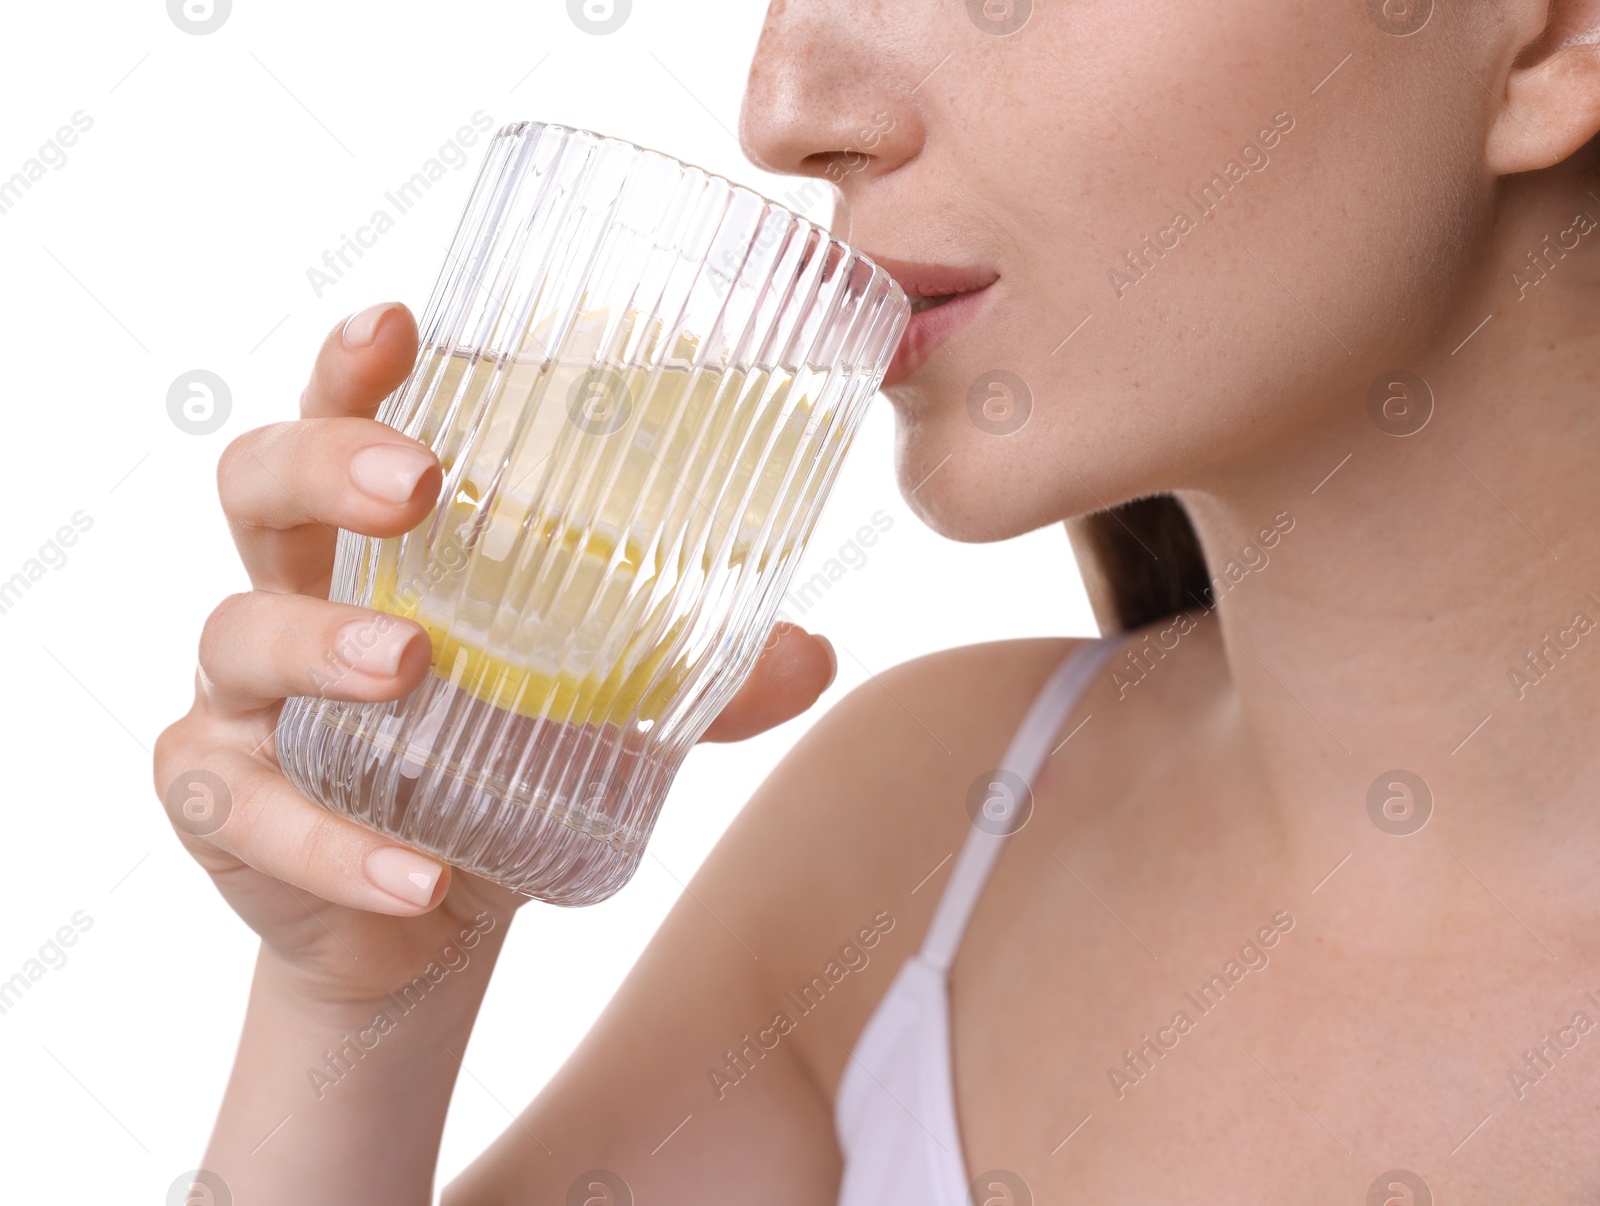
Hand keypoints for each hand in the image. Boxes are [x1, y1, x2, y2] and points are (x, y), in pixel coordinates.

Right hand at [152, 301, 838, 1000]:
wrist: (422, 915)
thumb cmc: (497, 764)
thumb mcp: (601, 713)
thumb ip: (696, 682)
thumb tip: (813, 652)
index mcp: (376, 544)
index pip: (342, 420)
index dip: (354, 366)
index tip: (399, 321)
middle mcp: (290, 594)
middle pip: (256, 485)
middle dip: (324, 466)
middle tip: (418, 486)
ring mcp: (242, 700)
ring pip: (236, 635)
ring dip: (320, 642)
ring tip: (407, 664)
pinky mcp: (224, 806)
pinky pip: (247, 810)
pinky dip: (335, 847)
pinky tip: (419, 876)